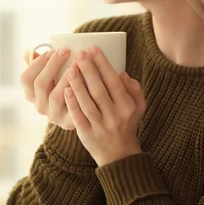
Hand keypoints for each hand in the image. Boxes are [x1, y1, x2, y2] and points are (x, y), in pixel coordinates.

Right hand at [20, 47, 78, 129]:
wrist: (86, 112)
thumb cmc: (65, 86)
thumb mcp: (52, 76)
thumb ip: (40, 65)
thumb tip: (27, 53)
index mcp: (31, 94)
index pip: (26, 78)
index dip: (37, 63)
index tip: (52, 49)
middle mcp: (39, 106)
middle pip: (39, 84)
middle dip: (52, 65)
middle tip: (66, 51)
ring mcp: (53, 116)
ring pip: (54, 96)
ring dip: (65, 78)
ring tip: (76, 64)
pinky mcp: (68, 123)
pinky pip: (71, 109)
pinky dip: (75, 94)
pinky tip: (84, 80)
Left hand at [63, 46, 145, 166]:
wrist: (118, 155)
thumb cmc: (126, 125)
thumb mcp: (137, 108)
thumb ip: (133, 90)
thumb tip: (122, 74)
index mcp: (127, 106)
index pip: (114, 81)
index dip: (103, 64)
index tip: (93, 49)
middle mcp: (114, 116)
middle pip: (99, 89)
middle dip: (88, 69)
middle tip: (79, 53)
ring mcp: (100, 126)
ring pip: (87, 102)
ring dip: (78, 84)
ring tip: (70, 68)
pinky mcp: (87, 134)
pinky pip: (78, 116)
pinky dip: (72, 103)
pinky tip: (65, 89)